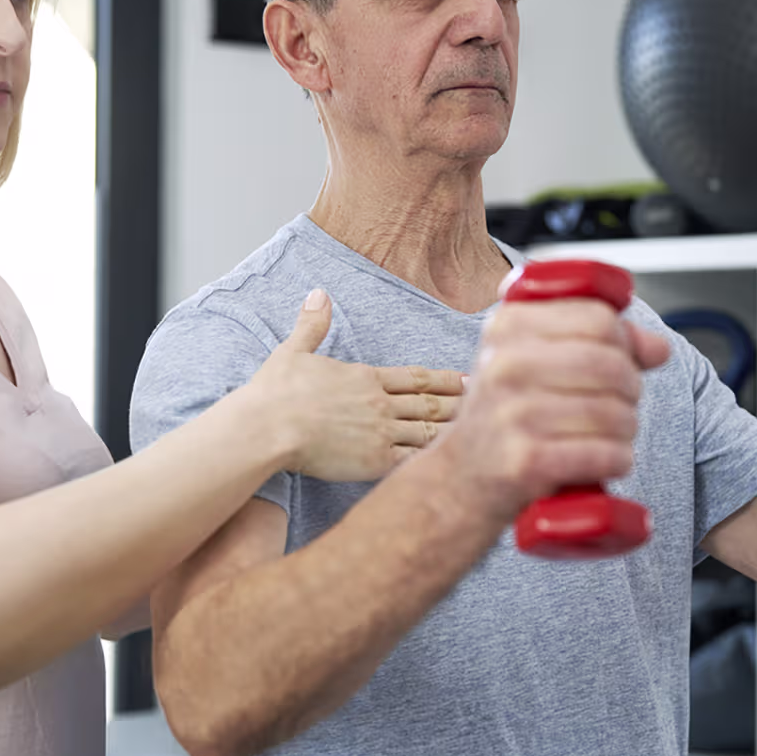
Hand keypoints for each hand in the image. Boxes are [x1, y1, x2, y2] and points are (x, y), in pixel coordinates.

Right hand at [252, 289, 463, 481]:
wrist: (268, 426)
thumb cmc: (275, 392)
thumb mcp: (293, 350)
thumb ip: (311, 324)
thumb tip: (317, 294)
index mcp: (365, 377)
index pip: (416, 378)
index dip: (445, 379)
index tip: (467, 379)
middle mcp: (380, 403)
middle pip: (430, 404)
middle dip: (459, 404)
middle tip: (487, 403)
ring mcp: (381, 432)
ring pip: (429, 432)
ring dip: (455, 432)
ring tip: (479, 433)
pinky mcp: (375, 460)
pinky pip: (414, 460)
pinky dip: (436, 460)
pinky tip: (454, 462)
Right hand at [434, 297, 670, 524]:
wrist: (460, 480)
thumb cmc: (506, 416)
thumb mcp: (535, 362)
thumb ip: (598, 343)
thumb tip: (658, 347)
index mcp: (508, 326)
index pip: (598, 318)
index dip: (624, 341)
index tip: (618, 361)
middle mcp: (505, 364)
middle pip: (611, 364)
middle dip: (630, 389)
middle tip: (619, 405)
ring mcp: (513, 413)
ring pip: (614, 412)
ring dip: (626, 430)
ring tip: (609, 436)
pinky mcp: (526, 461)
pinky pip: (605, 453)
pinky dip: (618, 460)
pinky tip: (606, 460)